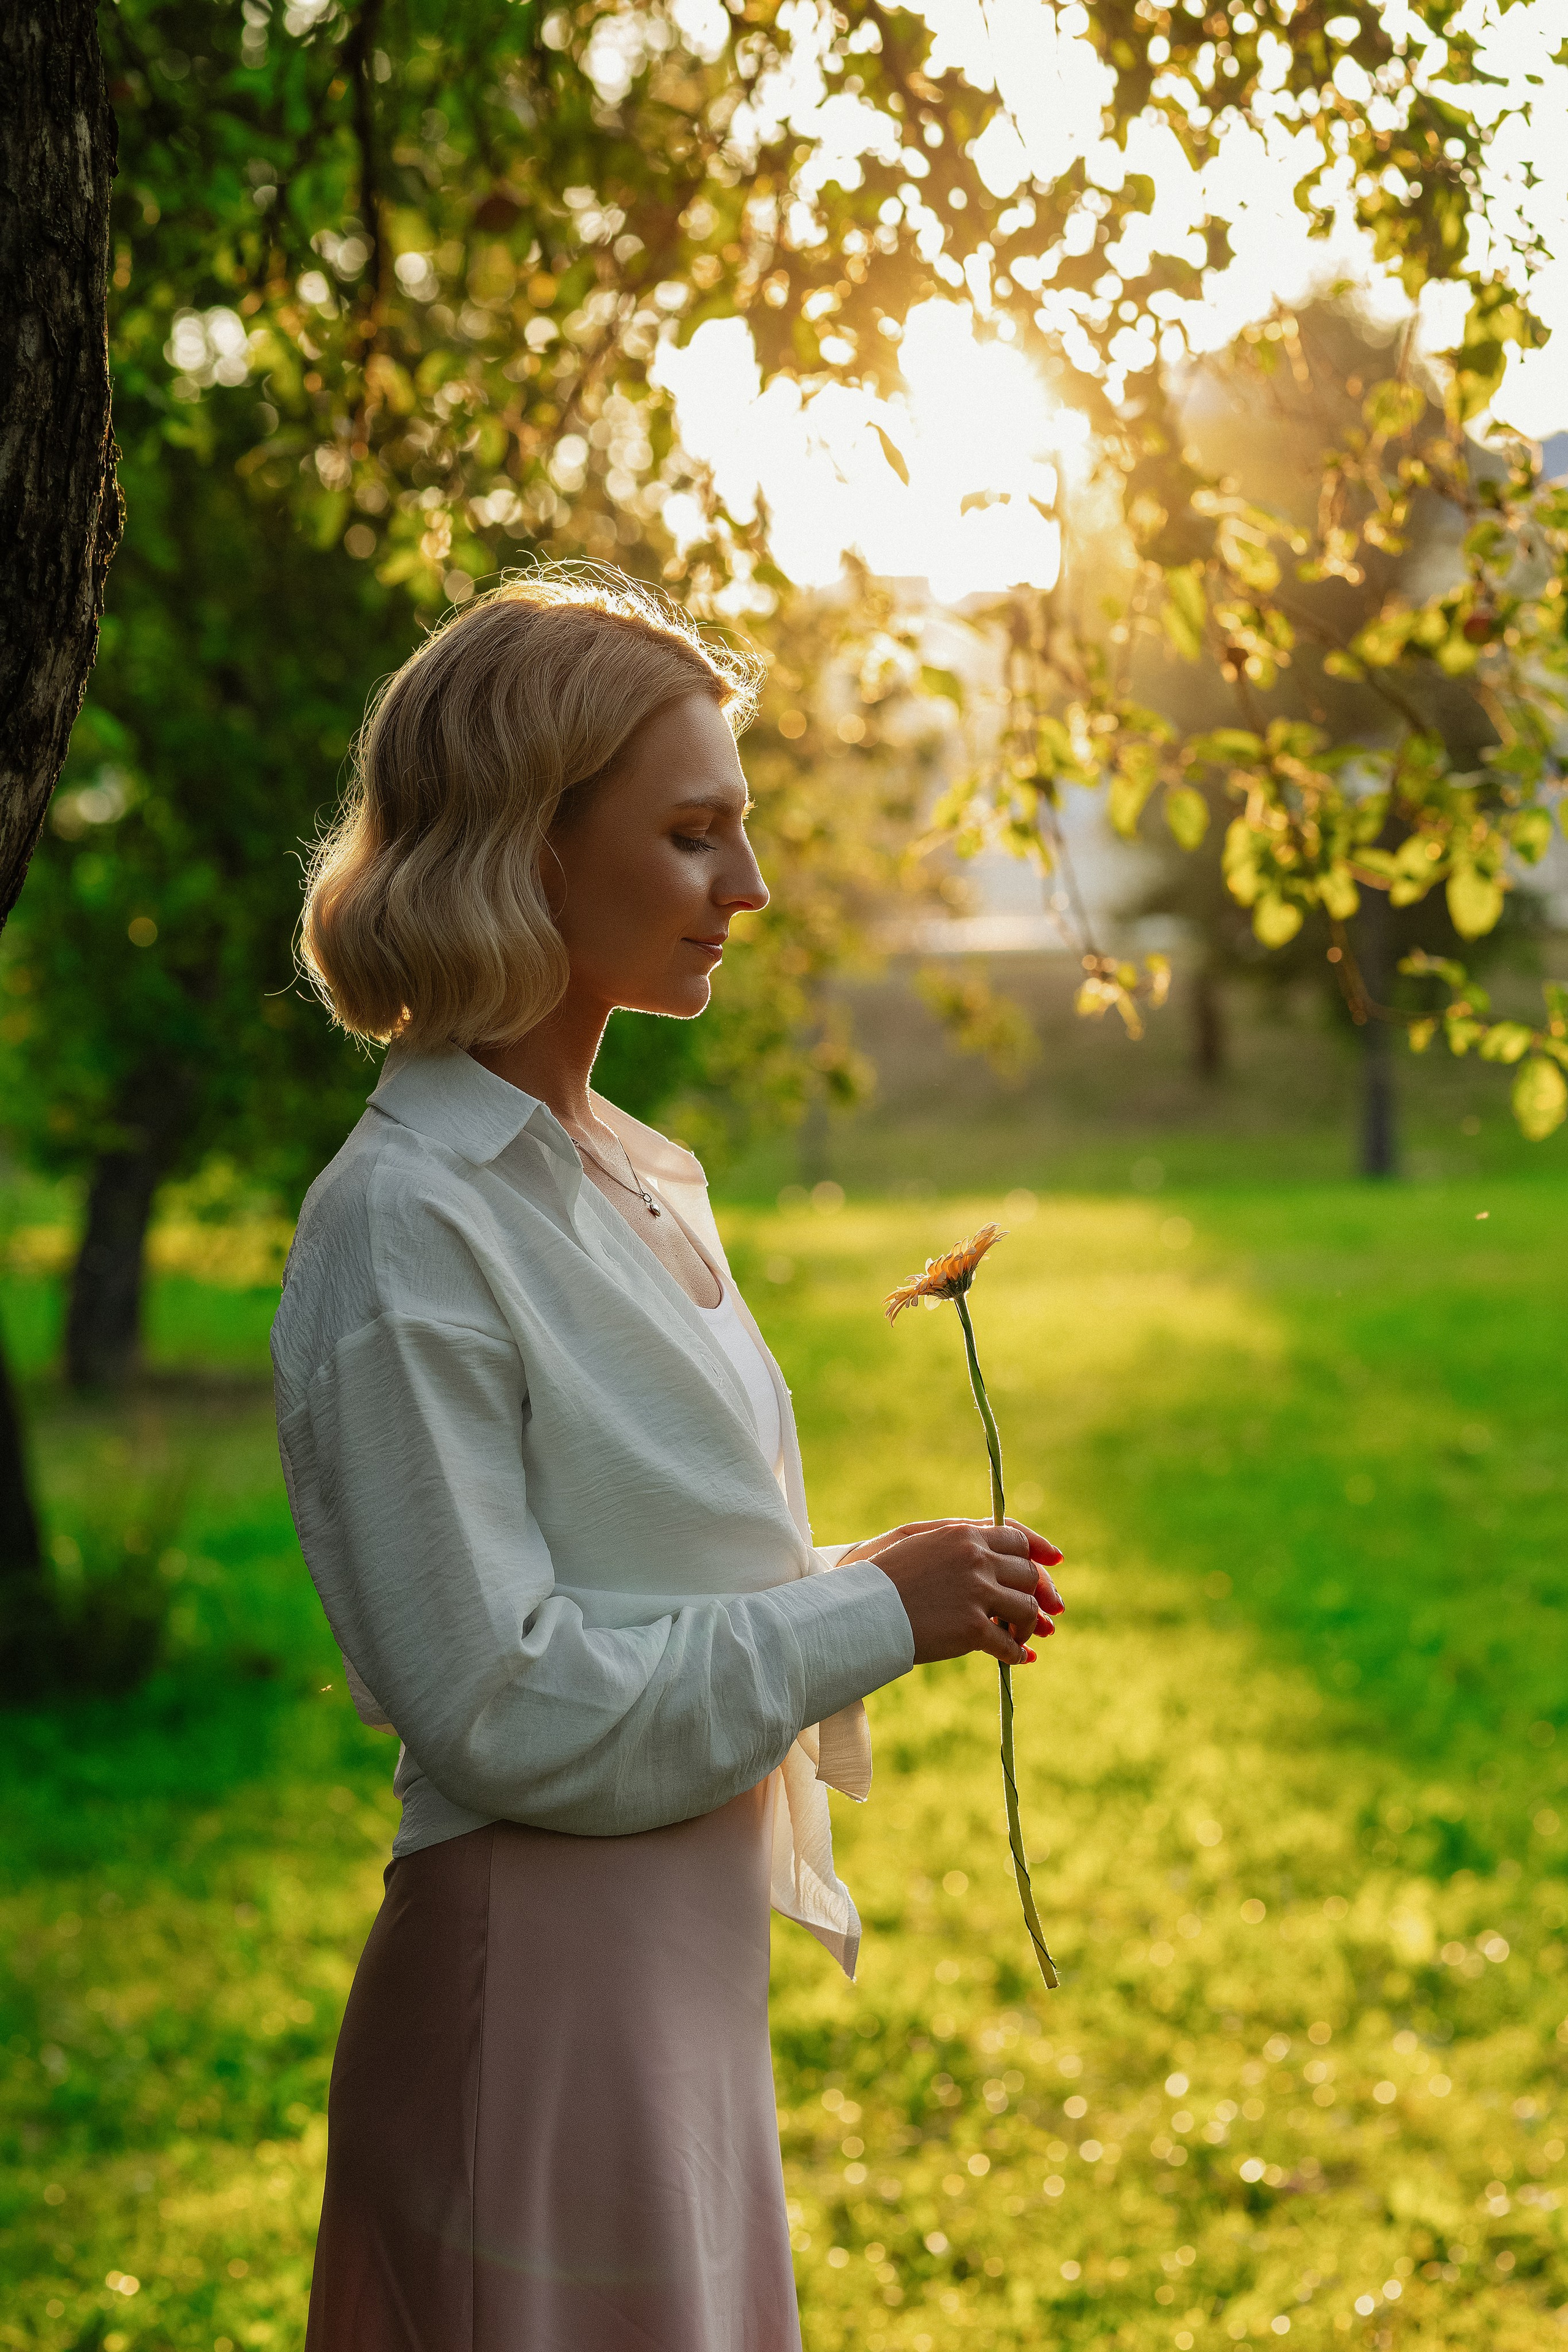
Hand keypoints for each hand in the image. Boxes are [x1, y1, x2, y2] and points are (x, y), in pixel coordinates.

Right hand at [856, 1518, 1064, 1668]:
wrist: (861, 1610)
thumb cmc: (881, 1576)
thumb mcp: (919, 1542)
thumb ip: (957, 1540)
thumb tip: (991, 1549)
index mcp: (963, 1534)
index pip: (1017, 1538)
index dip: (1039, 1552)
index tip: (1054, 1563)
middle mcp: (975, 1558)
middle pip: (1028, 1574)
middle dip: (1036, 1595)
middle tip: (1040, 1617)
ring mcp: (976, 1592)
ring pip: (1026, 1608)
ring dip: (1027, 1626)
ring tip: (1019, 1639)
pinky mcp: (972, 1627)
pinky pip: (1008, 1644)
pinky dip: (1016, 1654)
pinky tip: (1015, 1660)